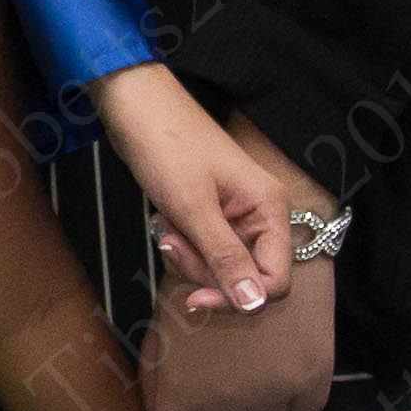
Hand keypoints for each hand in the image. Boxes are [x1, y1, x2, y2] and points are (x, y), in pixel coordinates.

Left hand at [88, 67, 289, 316]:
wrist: (135, 106)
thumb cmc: (166, 146)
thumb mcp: (193, 208)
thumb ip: (225, 258)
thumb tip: (254, 304)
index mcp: (270, 209)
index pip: (274, 281)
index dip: (238, 298)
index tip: (196, 297)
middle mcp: (261, 214)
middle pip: (245, 277)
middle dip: (204, 269)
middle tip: (171, 242)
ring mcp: (237, 214)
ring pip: (221, 265)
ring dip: (189, 256)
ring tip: (166, 226)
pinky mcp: (213, 213)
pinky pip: (205, 248)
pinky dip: (183, 243)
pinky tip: (166, 222)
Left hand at [142, 249, 335, 410]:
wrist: (257, 230)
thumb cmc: (198, 271)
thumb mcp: (163, 317)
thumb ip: (158, 370)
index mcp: (183, 387)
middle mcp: (228, 398)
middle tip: (221, 392)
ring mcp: (273, 390)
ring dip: (257, 407)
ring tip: (251, 366)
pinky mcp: (311, 377)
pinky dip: (292, 397)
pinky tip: (279, 364)